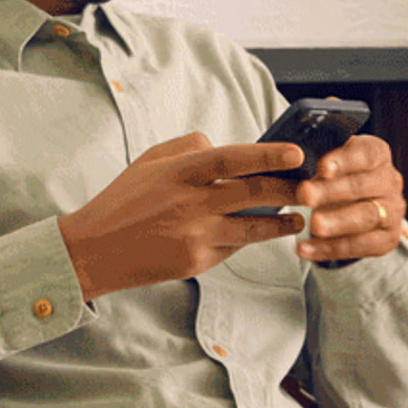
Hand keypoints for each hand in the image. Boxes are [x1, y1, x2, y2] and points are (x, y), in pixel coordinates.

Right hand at [56, 136, 310, 300]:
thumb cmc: (123, 201)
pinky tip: (262, 233)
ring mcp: (196, 236)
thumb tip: (221, 144)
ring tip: (299, 218)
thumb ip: (188, 147)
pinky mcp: (196, 263)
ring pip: (252, 228)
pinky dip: (249, 239)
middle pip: (253, 194)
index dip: (269, 155)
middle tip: (312, 186)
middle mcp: (192, 204)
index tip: (297, 153)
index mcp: (180, 173)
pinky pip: (232, 247)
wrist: (95, 251)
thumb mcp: (150, 161)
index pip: (234, 159)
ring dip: (280, 223)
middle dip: (289, 190)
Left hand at [297, 131, 407, 267]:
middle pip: (362, 186)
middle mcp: (390, 182)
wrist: (356, 208)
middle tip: (305, 195)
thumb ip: (321, 167)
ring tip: (313, 225)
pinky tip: (306, 248)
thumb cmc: (339, 180)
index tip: (322, 167)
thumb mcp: (331, 165)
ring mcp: (392, 212)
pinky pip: (359, 246)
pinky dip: (330, 248)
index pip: (367, 154)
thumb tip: (298, 172)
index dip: (345, 160)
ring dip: (337, 222)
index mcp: (378, 155)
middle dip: (332, 192)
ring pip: (366, 217)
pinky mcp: (387, 239)